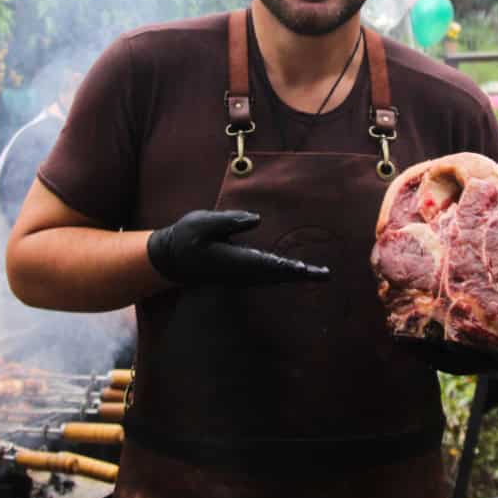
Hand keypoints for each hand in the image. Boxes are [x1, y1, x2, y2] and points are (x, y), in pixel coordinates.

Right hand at [146, 210, 329, 286]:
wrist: (172, 260)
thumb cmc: (186, 238)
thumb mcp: (202, 223)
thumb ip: (229, 221)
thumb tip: (256, 219)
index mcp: (234, 260)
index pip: (266, 264)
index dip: (287, 266)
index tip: (305, 268)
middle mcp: (241, 272)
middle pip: (276, 275)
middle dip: (301, 275)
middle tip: (325, 275)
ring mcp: (241, 276)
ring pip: (273, 278)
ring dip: (295, 276)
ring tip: (318, 274)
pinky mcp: (240, 274)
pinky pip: (267, 276)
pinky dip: (283, 274)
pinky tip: (295, 271)